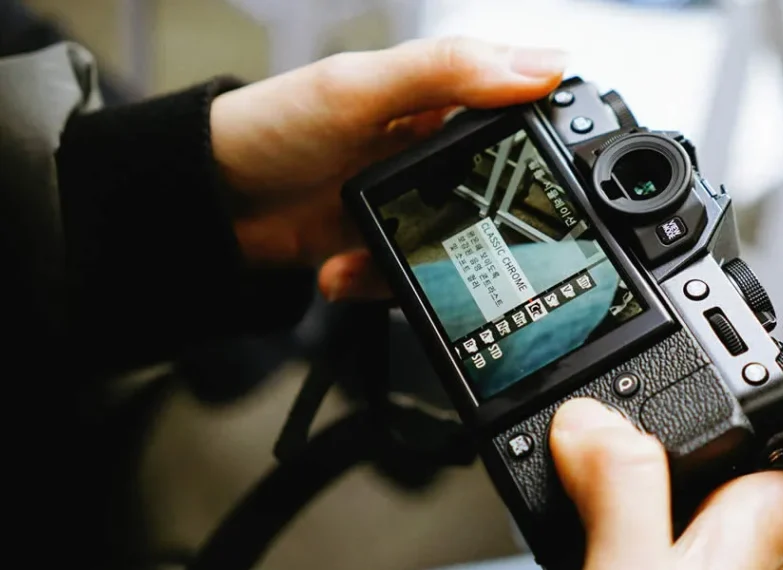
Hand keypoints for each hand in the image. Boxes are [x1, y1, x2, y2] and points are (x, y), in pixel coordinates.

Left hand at [208, 37, 565, 299]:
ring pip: (462, 247)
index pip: (516, 111)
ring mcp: (410, 203)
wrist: (204, 206)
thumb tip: (541, 65)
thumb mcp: (360, 89)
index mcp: (436, 98)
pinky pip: (415, 278)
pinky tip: (343, 270)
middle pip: (499, 194)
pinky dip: (382, 283)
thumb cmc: (269, 127)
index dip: (542, 141)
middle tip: (461, 233)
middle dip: (482, 224)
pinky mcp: (387, 246)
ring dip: (426, 264)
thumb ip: (448, 72)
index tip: (548, 176)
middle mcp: (431, 151)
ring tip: (369, 254)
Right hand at [549, 266, 782, 568]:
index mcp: (770, 524)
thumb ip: (622, 494)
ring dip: (700, 382)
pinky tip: (593, 422)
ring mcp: (710, 531)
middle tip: (742, 296)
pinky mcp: (664, 539)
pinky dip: (634, 428)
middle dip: (774, 346)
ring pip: (725, 437)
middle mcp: (752, 521)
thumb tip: (596, 418)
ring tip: (662, 335)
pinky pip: (661, 465)